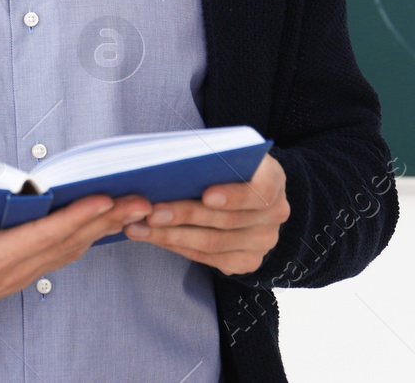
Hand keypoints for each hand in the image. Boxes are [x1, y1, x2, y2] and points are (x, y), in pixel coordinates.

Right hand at [0, 193, 151, 324]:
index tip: (102, 200)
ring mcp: (22, 272)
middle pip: (69, 242)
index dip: (73, 218)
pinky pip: (65, 251)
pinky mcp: (25, 269)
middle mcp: (13, 268)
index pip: (41, 236)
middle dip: (106, 220)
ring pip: (73, 247)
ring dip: (106, 226)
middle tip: (141, 200)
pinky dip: (90, 235)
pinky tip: (106, 223)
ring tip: (135, 206)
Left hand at [123, 152, 288, 274]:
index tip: (206, 195)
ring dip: (172, 235)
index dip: (234, 195)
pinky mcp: (247, 261)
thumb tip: (166, 162)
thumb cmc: (225, 166)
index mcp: (273, 179)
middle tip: (151, 212)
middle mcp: (275, 214)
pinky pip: (208, 258)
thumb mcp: (225, 153)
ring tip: (139, 227)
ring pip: (214, 243)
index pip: (261, 190)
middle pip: (228, 220)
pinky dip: (177, 247)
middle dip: (185, 215)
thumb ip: (207, 158)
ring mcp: (263, 241)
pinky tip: (152, 237)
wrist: (246, 191)